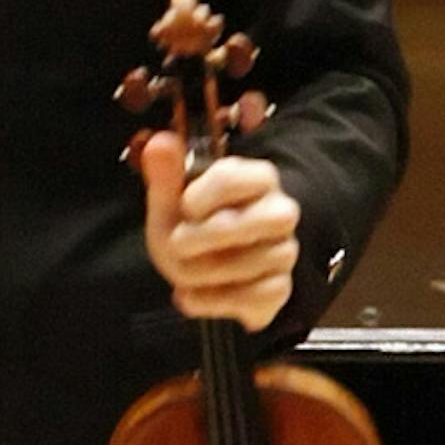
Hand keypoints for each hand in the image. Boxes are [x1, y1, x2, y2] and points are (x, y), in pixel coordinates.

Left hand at [139, 129, 299, 333]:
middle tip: (178, 245)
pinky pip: (261, 296)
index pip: (238, 177)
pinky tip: (192, 297)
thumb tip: (160, 143)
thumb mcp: (170, 203)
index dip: (203, 195)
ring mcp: (284, 250)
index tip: (184, 208)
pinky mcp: (281, 287)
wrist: (200, 273)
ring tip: (182, 274)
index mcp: (255, 178)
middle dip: (212, 236)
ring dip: (208, 272)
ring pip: (261, 260)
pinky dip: (217, 301)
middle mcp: (279, 211)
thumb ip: (166, 175)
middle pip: (268, 218)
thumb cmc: (189, 228)